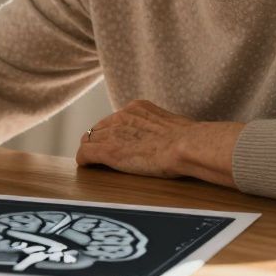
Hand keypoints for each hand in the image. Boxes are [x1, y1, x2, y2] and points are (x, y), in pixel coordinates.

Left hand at [75, 100, 243, 187]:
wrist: (189, 145)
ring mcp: (113, 132)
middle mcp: (122, 116)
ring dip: (91, 151)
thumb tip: (173, 140)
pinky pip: (85, 154)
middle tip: (102, 156)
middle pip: (99, 128)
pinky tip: (87, 167)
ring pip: (89, 140)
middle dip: (100, 142)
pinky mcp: (108, 150)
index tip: (117, 143)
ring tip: (93, 163)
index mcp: (137, 108)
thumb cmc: (191, 141)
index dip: (113, 133)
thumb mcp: (175, 127)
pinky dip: (84, 161)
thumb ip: (164, 130)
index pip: (115, 119)